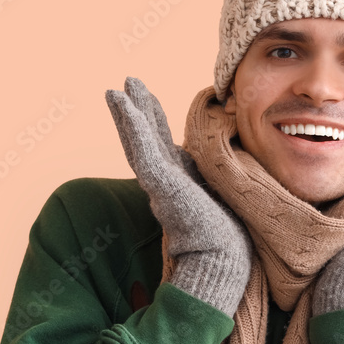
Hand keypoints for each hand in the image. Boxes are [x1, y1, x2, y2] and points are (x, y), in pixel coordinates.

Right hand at [106, 77, 252, 316]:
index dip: (152, 120)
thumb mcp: (220, 198)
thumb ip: (212, 183)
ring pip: (139, 142)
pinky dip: (132, 126)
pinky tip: (124, 105)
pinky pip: (143, 150)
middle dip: (137, 110)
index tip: (145, 97)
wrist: (224, 260)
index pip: (162, 144)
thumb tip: (227, 172)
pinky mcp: (162, 185)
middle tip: (128, 82)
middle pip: (147, 138)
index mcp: (179, 182)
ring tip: (116, 90)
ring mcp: (161, 183)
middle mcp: (167, 181)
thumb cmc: (227, 238)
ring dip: (127, 114)